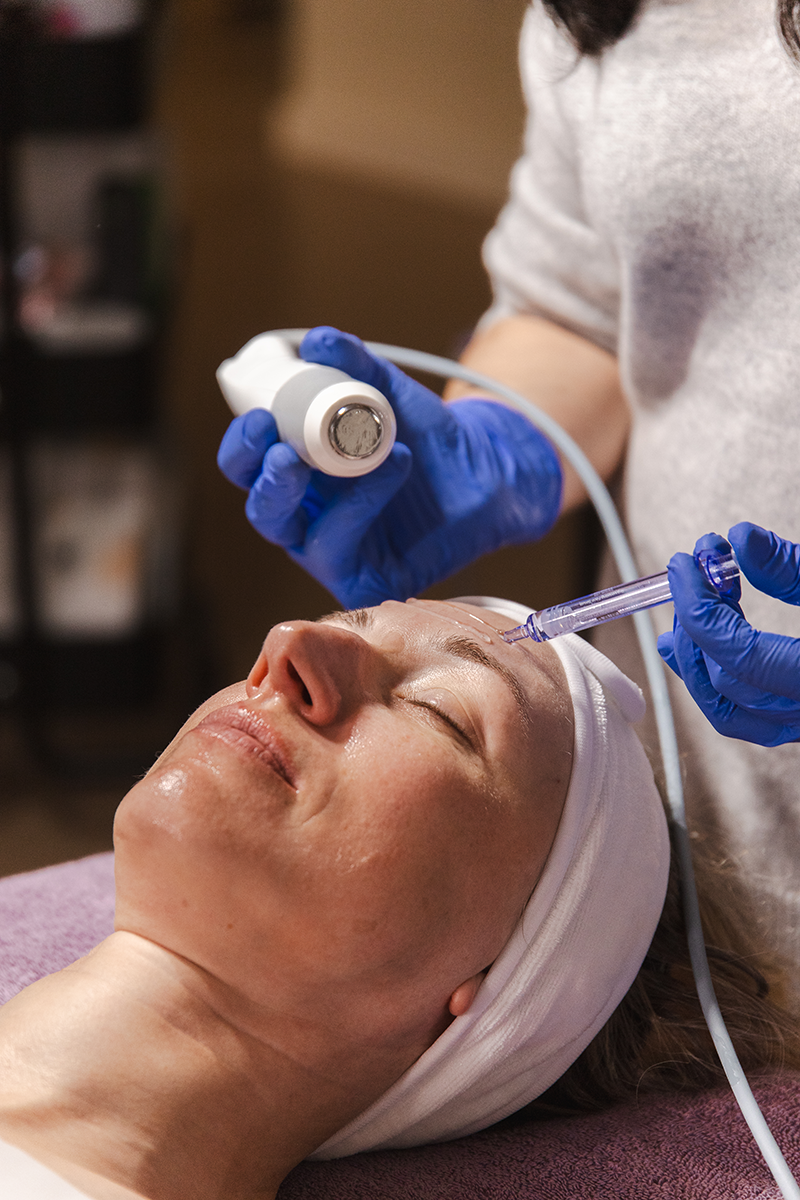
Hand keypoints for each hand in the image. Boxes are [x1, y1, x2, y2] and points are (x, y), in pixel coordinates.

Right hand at [217, 327, 562, 608]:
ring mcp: (332, 552)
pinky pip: (342, 551)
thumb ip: (357, 365)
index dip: (243, 447)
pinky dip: (362, 506)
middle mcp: (305, 517)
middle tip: (282, 451)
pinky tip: (395, 466)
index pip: (247, 466)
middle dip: (264, 478)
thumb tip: (318, 341)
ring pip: (293, 535)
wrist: (488, 472)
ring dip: (317, 493)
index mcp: (295, 473)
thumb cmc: (429, 437)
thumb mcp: (392, 393)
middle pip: (261, 507)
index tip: (259, 418)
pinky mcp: (363, 580)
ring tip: (360, 450)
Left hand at [657, 524, 799, 745]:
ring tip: (688, 607)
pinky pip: (746, 719)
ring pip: (728, 713)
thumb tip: (737, 539)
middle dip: (695, 626)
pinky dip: (715, 682)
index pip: (738, 653)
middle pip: (724, 685)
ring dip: (696, 657)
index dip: (699, 607)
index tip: (683, 566)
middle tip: (689, 577)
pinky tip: (698, 645)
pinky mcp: (797, 723)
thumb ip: (792, 567)